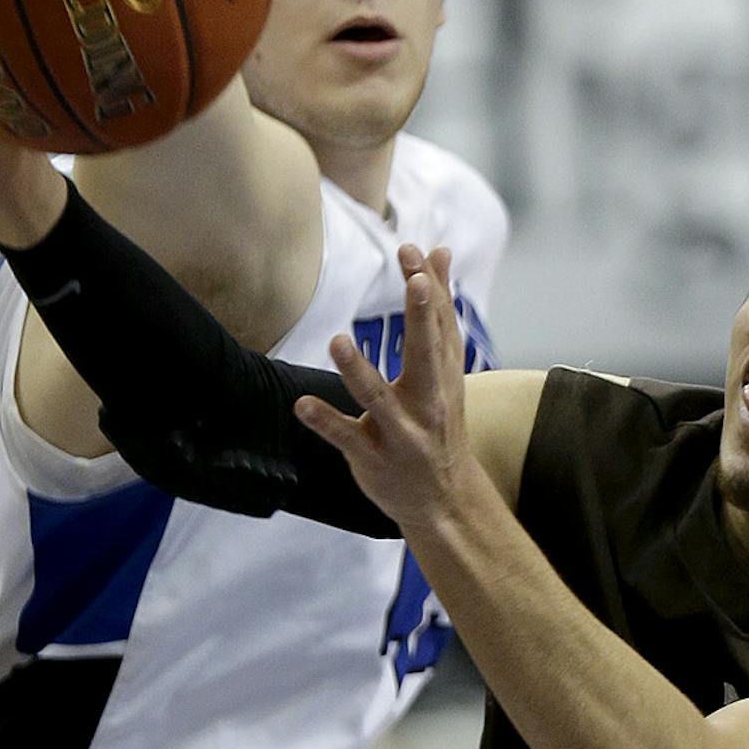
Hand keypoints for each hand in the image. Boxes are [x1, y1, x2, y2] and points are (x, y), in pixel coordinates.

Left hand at [296, 245, 473, 524]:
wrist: (445, 498)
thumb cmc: (439, 420)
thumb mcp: (447, 368)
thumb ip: (439, 312)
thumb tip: (442, 251)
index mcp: (444, 375)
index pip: (440, 325)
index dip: (430, 288)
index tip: (414, 251)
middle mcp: (427, 401)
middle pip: (425, 354)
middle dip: (421, 318)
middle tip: (414, 281)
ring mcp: (400, 432)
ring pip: (378, 399)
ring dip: (358, 371)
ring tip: (338, 341)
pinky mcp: (372, 457)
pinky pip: (347, 438)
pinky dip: (325, 422)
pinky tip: (302, 406)